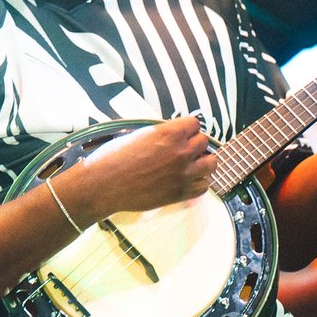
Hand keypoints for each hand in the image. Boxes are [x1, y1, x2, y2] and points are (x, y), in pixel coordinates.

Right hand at [76, 116, 216, 215]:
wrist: (104, 184)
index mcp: (170, 133)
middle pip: (204, 142)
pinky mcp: (181, 193)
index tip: (182, 134)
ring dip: (202, 163)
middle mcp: (181, 151)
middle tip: (183, 151)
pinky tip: (185, 181)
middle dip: (194, 145)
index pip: (195, 124)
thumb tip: (172, 135)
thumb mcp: (139, 135)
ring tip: (190, 165)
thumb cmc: (114, 158)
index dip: (187, 129)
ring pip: (211, 164)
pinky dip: (197, 183)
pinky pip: (204, 186)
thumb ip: (161, 134)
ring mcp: (184, 173)